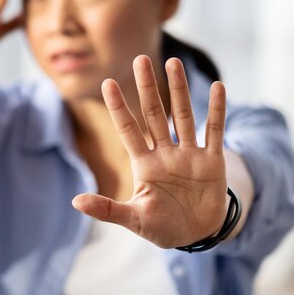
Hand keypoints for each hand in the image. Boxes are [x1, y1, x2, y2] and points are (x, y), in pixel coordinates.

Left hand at [72, 55, 228, 248]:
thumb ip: (107, 209)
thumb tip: (75, 201)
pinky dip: (216, 110)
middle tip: (139, 59)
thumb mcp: (134, 219)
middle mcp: (165, 153)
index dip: (119, 107)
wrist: (196, 235)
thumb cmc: (161, 227)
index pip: (128, 130)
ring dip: (179, 90)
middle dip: (147, 88)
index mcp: (144, 165)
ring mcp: (189, 154)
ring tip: (173, 62)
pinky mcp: (212, 161)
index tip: (107, 83)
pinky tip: (218, 87)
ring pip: (183, 116)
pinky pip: (214, 131)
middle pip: (154, 114)